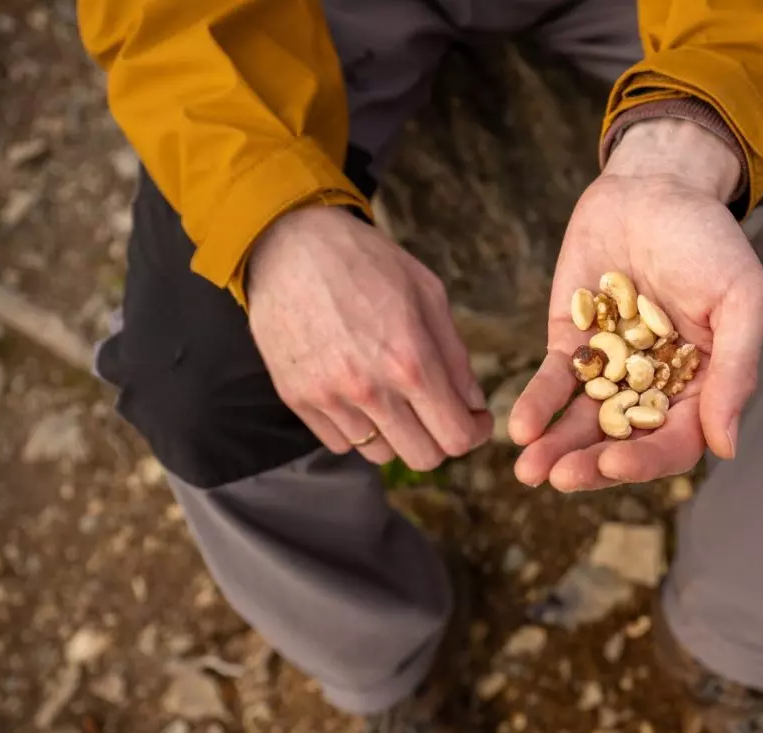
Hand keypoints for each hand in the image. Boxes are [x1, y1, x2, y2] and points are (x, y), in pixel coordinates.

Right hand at [247, 205, 491, 468]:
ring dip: (397, 434)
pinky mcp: (297, 399)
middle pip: (423, 458)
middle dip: (440, 439)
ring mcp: (329, 398)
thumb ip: (455, 356)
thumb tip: (472, 404)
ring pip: (381, 455)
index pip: (456, 438)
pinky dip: (357, 429)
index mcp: (410, 361)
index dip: (473, 432)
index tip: (473, 419)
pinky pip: (340, 443)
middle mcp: (369, 389)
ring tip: (396, 398)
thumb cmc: (367, 262)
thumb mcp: (428, 294)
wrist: (289, 244)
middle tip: (440, 413)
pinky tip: (360, 394)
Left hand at [508, 119, 762, 490]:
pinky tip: (521, 427)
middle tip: (561, 477)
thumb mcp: (741, 300)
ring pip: (583, 422)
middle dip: (591, 464)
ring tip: (529, 469)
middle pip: (623, 443)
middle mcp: (654, 389)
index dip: (647, 460)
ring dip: (557, 448)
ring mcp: (610, 370)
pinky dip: (538, 405)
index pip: (675, 441)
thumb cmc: (709, 241)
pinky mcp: (573, 345)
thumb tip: (725, 446)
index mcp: (701, 388)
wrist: (655, 186)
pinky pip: (554, 384)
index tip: (614, 463)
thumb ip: (735, 371)